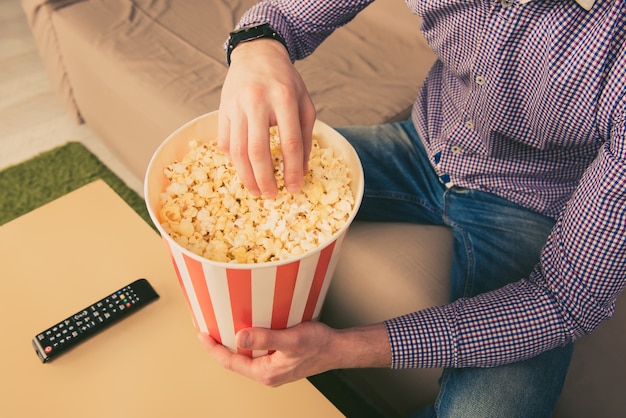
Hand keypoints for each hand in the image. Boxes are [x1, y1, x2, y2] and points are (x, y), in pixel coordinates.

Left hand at [198, 321, 391, 386]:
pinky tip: (246, 326)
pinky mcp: (278, 358)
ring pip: (245, 355)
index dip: (212, 347)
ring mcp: (272, 366)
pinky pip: (256, 350)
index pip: (229, 362)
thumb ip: (265, 338)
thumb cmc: (319, 345)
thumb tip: (239, 337)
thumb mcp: (291, 339)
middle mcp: (266, 372)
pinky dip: (247, 338)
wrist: (338, 348)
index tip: (201, 332)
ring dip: (232, 341)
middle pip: (234, 360)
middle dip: (218, 344)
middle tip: (206, 325)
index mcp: (265, 373)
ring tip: (220, 324)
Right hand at [218, 39, 315, 197]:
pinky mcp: (222, 110)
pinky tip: (244, 171)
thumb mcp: (304, 103)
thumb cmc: (285, 82)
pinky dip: (233, 161)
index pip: (289, 142)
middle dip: (264, 179)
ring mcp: (235, 106)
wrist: (257, 54)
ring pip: (237, 150)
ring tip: (256, 191)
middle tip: (271, 196)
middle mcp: (257, 102)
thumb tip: (301, 170)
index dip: (292, 170)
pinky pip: (224, 142)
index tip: (294, 188)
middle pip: (258, 150)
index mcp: (284, 98)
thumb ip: (305, 136)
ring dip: (246, 176)